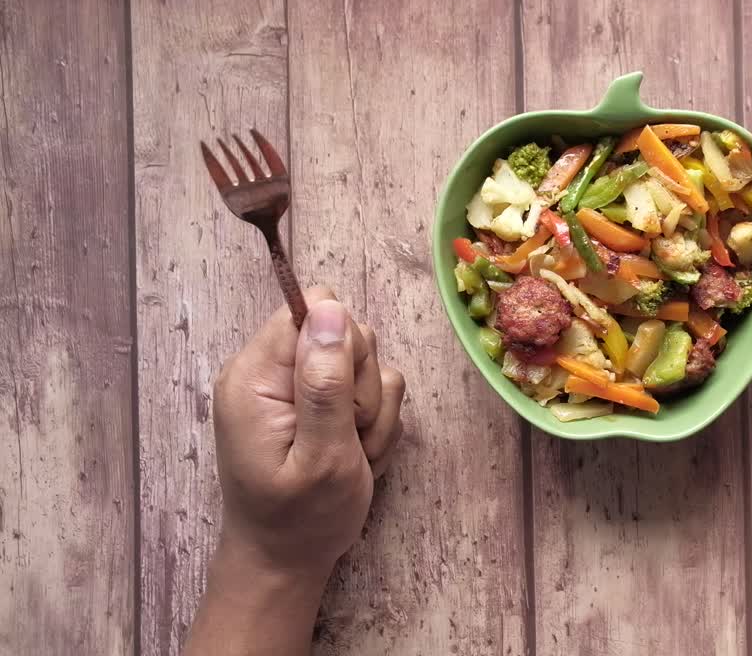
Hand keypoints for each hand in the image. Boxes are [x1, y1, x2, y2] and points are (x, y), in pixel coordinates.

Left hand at [185, 287, 405, 655]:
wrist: (288, 562)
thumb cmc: (300, 519)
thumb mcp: (321, 455)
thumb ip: (325, 383)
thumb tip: (329, 309)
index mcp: (256, 375)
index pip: (314, 310)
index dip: (344, 349)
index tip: (345, 401)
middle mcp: (273, 372)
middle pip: (347, 333)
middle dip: (364, 387)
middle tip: (350, 436)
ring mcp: (298, 389)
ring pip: (368, 364)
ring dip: (374, 412)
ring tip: (353, 455)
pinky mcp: (321, 405)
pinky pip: (373, 391)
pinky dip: (375, 426)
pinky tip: (358, 457)